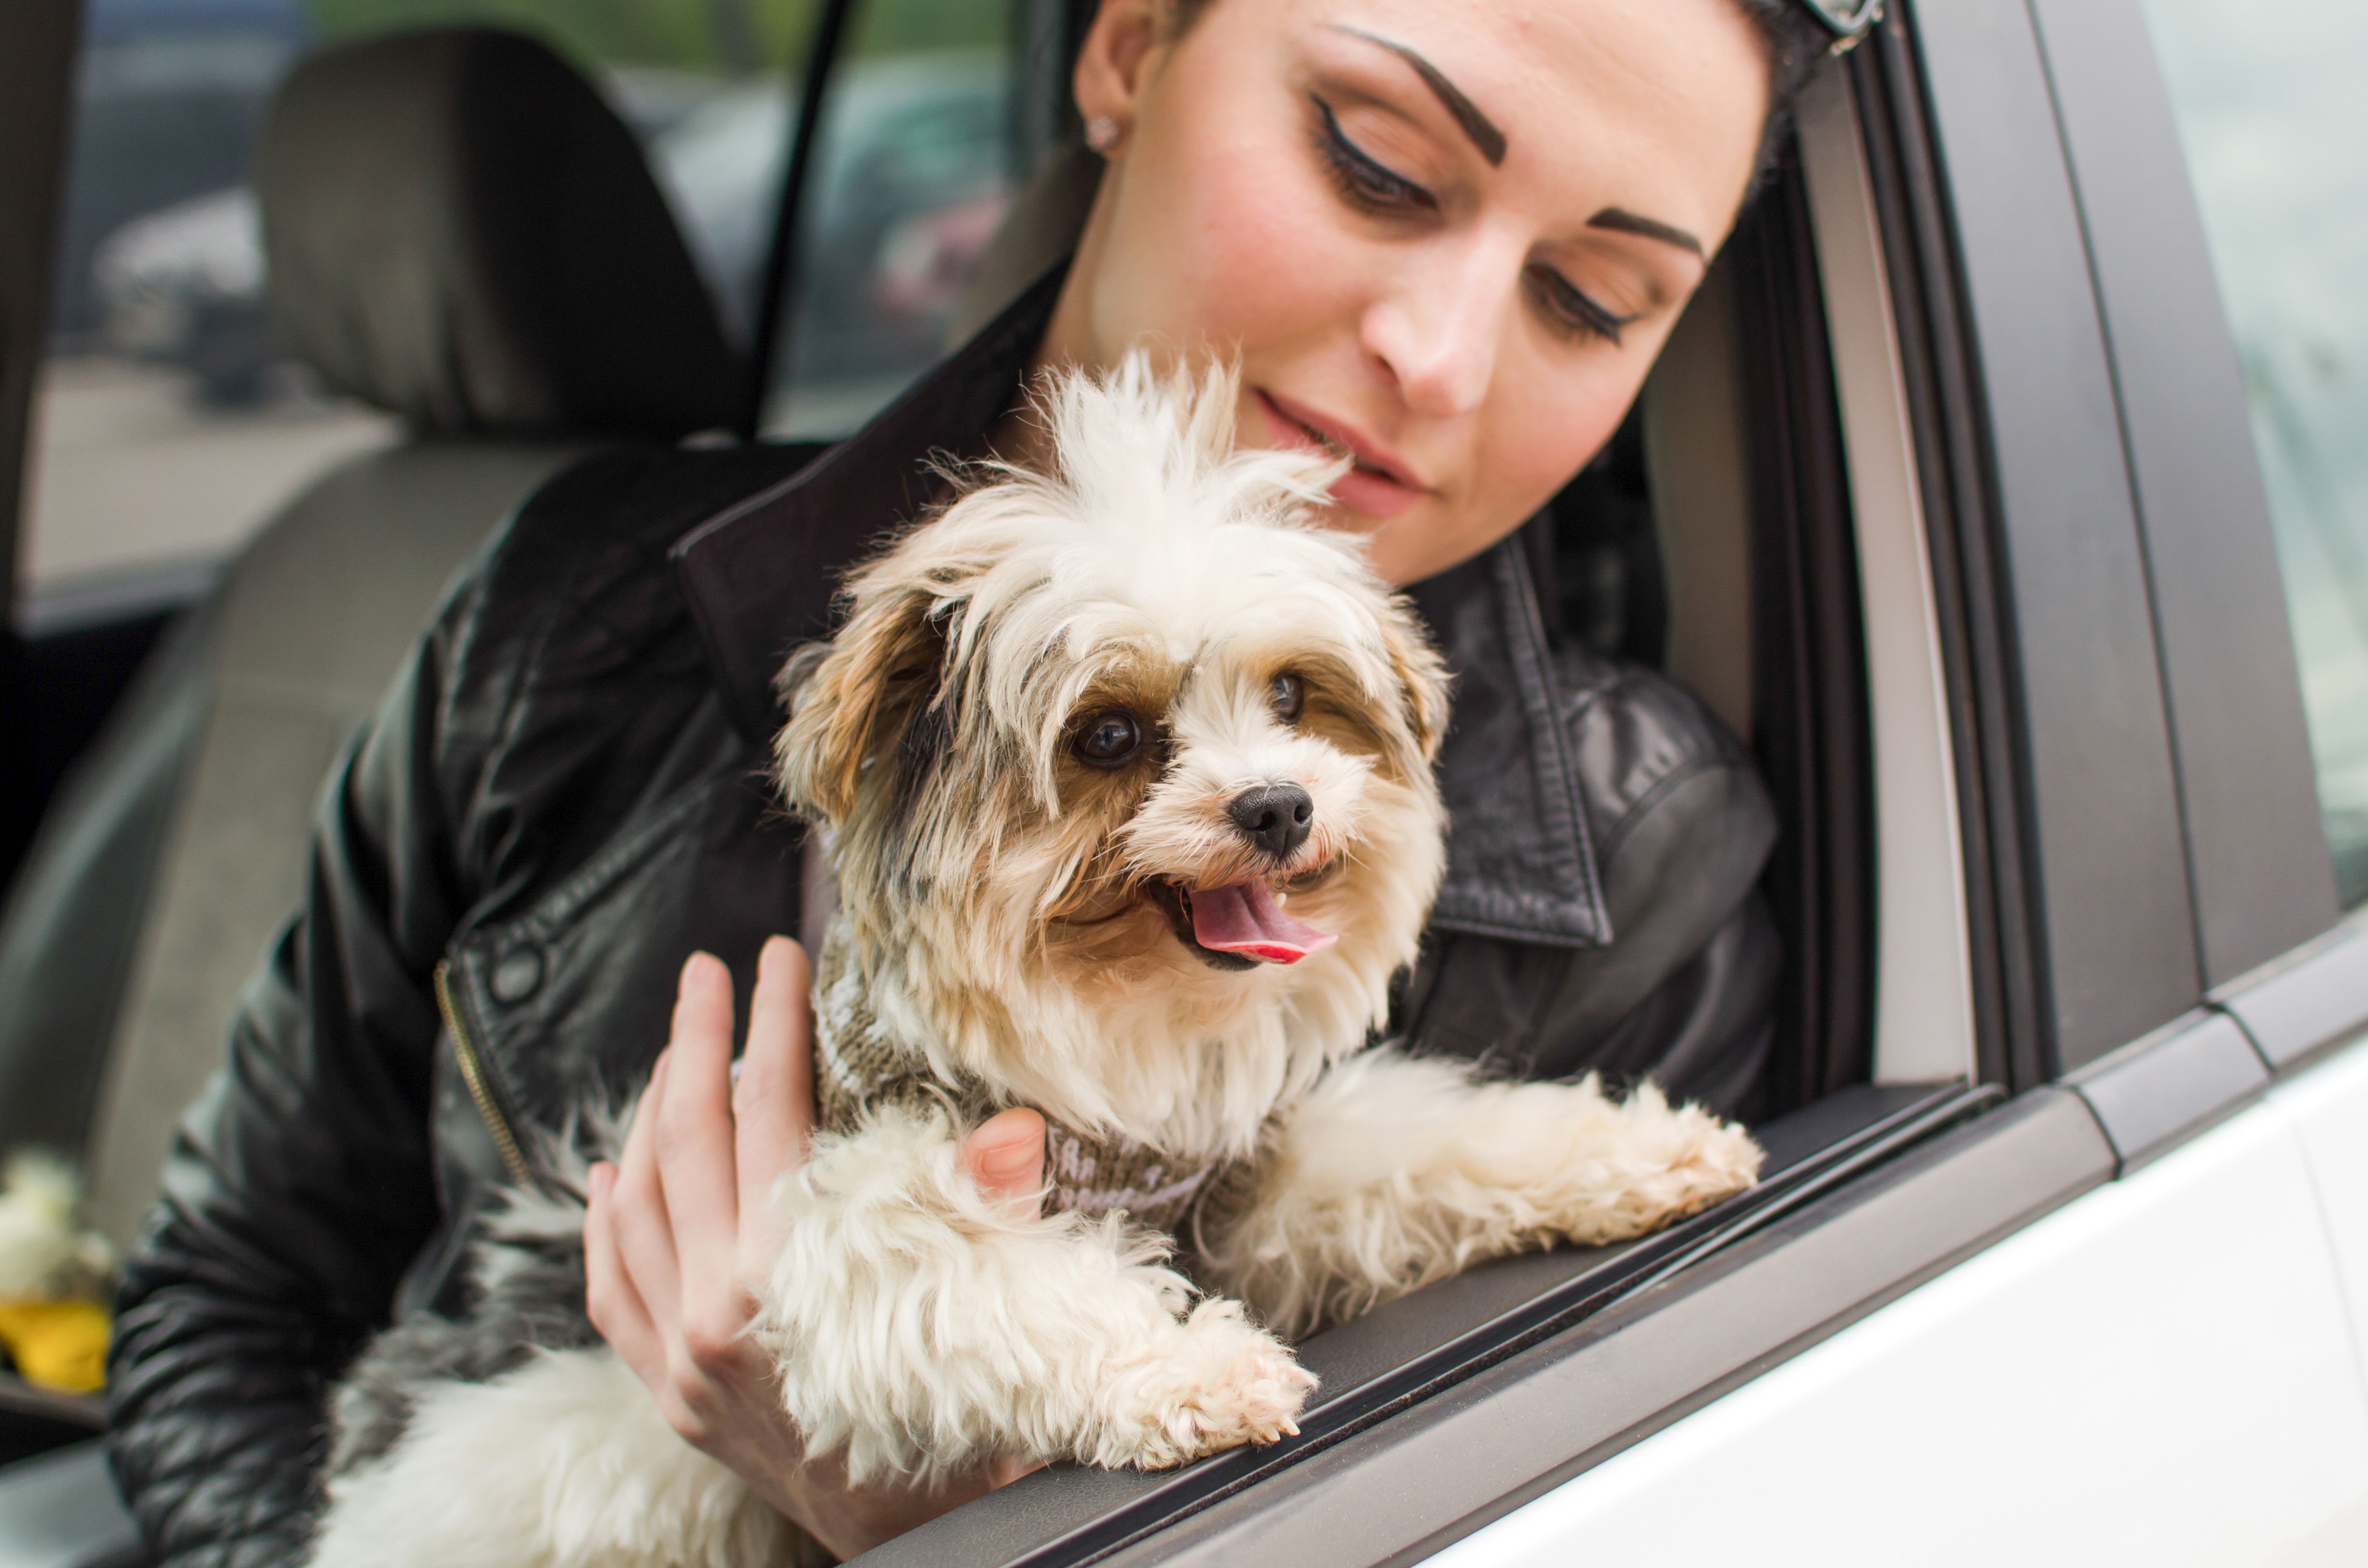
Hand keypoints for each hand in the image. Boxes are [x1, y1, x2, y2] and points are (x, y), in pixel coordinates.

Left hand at [583, 935, 1048, 1558]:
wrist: (918, 1551)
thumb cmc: (964, 1437)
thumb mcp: (990, 1321)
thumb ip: (983, 1221)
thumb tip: (1009, 1131)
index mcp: (791, 1285)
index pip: (770, 1119)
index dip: (774, 1028)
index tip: (778, 958)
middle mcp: (718, 1318)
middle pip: (686, 1144)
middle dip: (694, 1043)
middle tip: (705, 971)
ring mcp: (682, 1359)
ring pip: (635, 1207)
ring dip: (649, 1116)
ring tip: (676, 1052)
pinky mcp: (670, 1394)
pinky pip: (612, 1288)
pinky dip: (605, 1219)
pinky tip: (608, 1172)